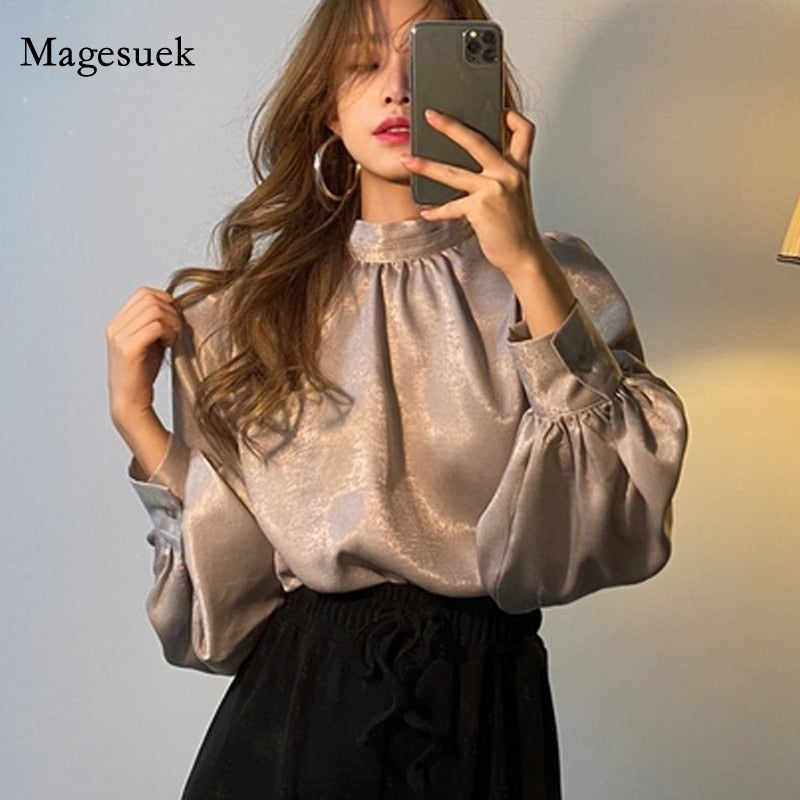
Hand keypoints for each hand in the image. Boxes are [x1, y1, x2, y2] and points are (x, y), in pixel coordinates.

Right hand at [106, 286, 180, 430]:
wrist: (130, 403)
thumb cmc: (142, 374)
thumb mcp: (150, 342)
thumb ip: (156, 323)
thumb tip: (175, 306)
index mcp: (118, 323)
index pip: (144, 293)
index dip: (165, 300)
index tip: (175, 319)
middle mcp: (116, 327)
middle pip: (150, 297)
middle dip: (171, 310)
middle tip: (176, 330)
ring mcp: (120, 337)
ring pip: (154, 310)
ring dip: (172, 322)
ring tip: (173, 338)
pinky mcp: (129, 349)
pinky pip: (155, 326)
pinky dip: (169, 332)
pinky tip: (169, 344)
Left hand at [399, 108, 545, 277]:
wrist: (523, 255)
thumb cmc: (515, 227)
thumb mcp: (515, 194)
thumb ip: (499, 176)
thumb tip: (469, 167)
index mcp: (518, 168)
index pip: (524, 131)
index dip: (513, 117)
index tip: (499, 110)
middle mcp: (508, 174)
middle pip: (476, 141)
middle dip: (450, 126)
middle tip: (430, 115)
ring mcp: (494, 190)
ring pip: (453, 172)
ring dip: (426, 166)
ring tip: (407, 161)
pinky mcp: (481, 208)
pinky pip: (451, 206)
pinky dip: (436, 211)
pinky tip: (426, 212)